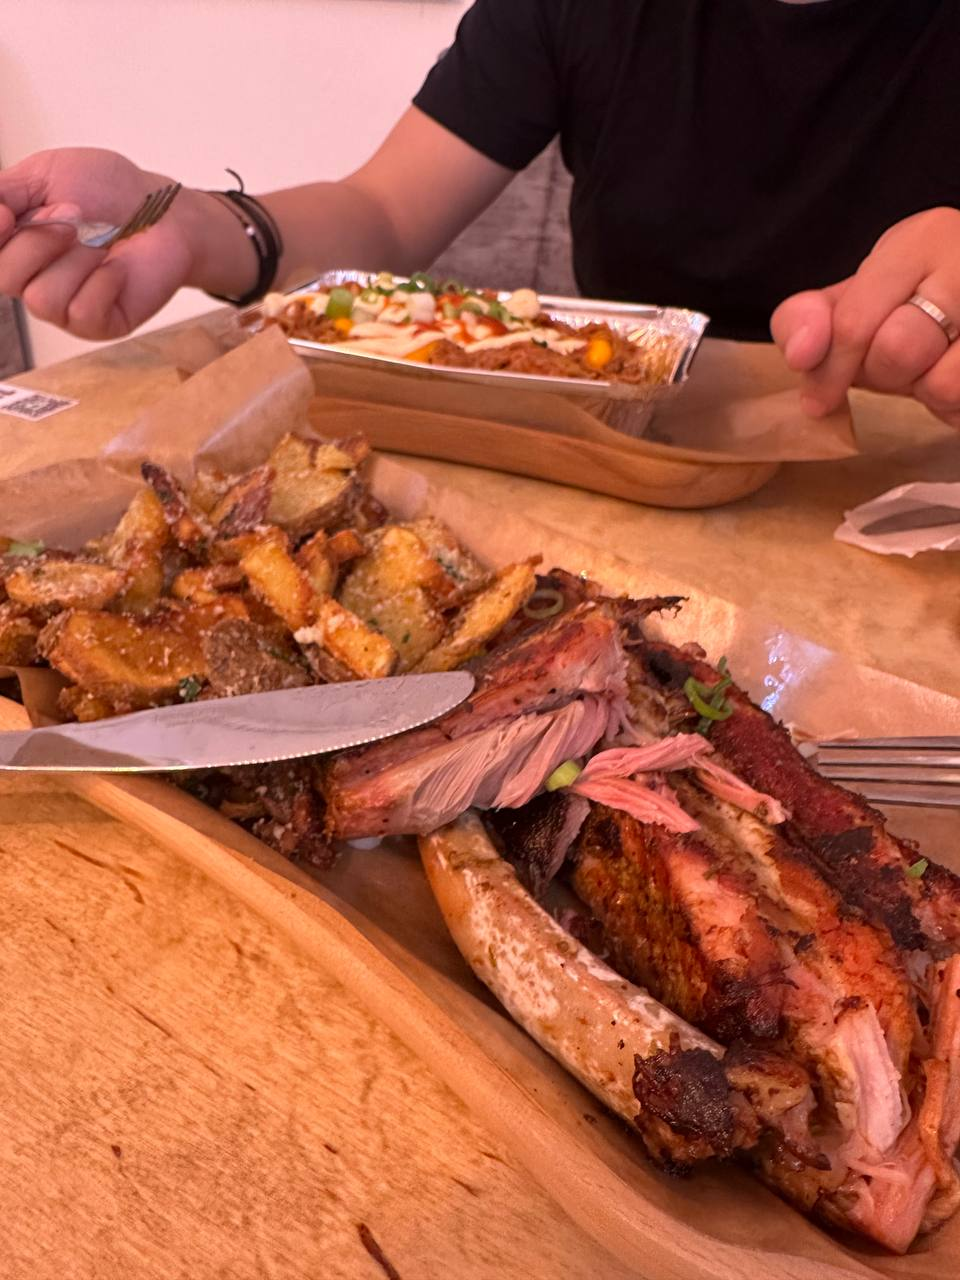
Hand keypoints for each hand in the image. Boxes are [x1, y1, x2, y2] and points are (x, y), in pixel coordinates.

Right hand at [0, 148, 250, 340]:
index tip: (9, 214)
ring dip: (76, 260)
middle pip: (4, 278)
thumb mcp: (44, 175)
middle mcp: (33, 279)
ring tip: (101, 241)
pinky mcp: (99, 325)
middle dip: (39, 240)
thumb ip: (3, 193)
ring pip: (42, 300)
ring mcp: (65, 307)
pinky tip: (117, 268)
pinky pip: (82, 313)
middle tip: (74, 216)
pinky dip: (102, 282)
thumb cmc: (107, 190)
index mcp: (13, 244)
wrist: (163, 209)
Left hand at [771, 207, 959, 428]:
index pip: (854, 321)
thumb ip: (810, 320)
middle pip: (898, 351)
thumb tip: (801, 354)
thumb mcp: (855, 296)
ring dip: (923, 392)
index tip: (817, 401)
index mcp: (923, 239)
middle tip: (890, 366)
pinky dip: (952, 407)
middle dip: (882, 375)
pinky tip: (951, 378)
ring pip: (942, 383)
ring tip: (926, 369)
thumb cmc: (912, 299)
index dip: (828, 371)